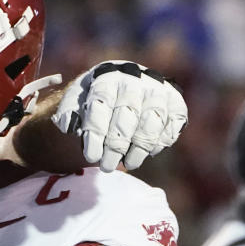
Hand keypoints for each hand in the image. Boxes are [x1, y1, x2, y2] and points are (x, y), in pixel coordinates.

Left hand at [52, 60, 187, 171]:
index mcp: (107, 78)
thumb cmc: (97, 96)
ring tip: (128, 164)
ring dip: (139, 149)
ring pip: (151, 124)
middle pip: (126, 118)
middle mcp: (135, 81)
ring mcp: (158, 90)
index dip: (96, 135)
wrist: (126, 82)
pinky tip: (148, 152)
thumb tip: (68, 126)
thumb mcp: (77, 98)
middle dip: (115, 147)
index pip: (101, 106)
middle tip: (107, 166)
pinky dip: (160, 142)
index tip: (91, 157)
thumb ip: (69, 111)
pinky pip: (171, 126)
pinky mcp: (176, 102)